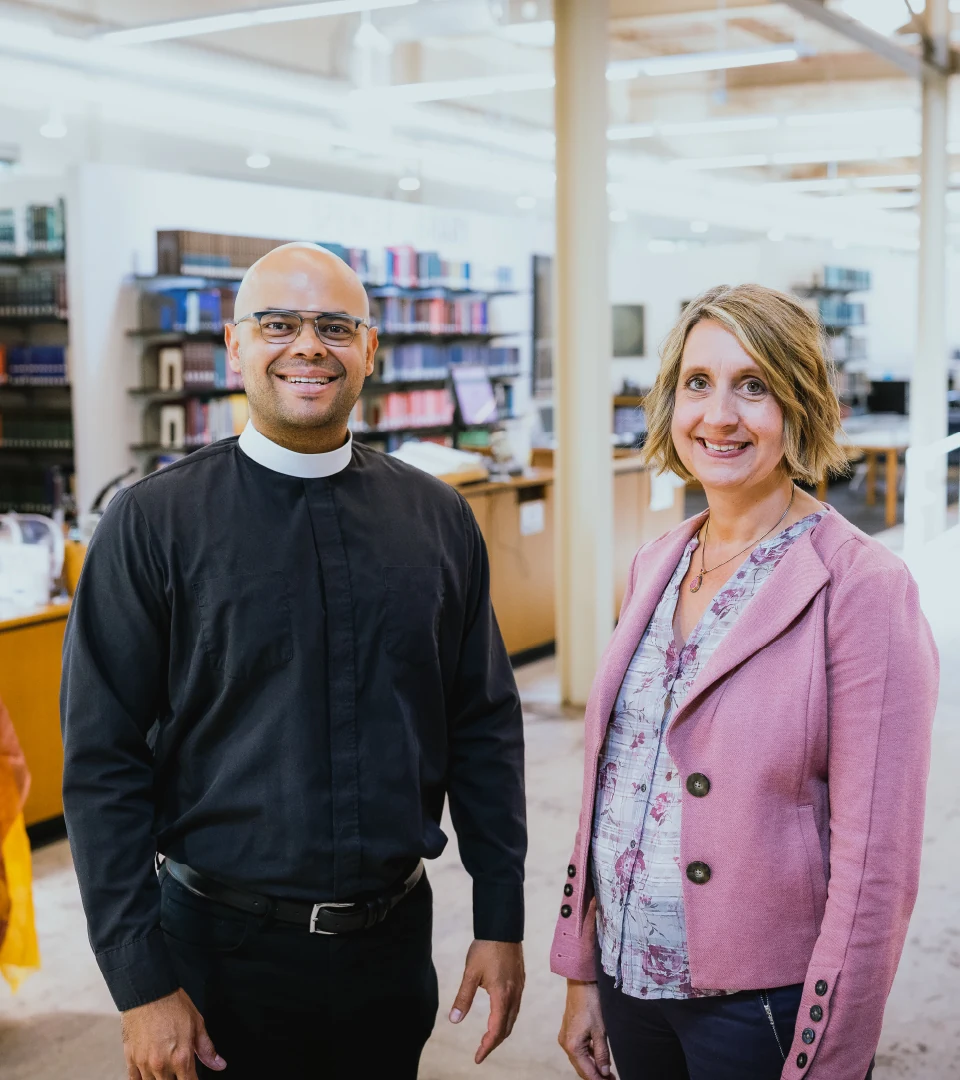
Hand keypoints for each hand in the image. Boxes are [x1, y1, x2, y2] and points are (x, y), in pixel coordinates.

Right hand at [121, 988, 225, 1079]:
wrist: (149, 992)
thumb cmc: (172, 1004)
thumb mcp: (197, 1024)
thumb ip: (207, 1049)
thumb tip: (218, 1064)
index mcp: (181, 1057)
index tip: (193, 1077)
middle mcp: (162, 1065)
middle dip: (177, 1079)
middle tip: (179, 1071)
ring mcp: (144, 1064)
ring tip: (166, 1072)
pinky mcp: (131, 1059)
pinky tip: (148, 1076)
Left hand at [448, 939, 524, 1063]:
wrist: (503, 927)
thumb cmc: (485, 948)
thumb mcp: (470, 973)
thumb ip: (463, 998)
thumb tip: (454, 1020)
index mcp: (502, 995)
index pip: (496, 1030)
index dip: (487, 1047)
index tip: (477, 1058)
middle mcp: (514, 995)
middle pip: (507, 1028)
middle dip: (494, 1042)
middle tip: (480, 1051)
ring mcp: (520, 988)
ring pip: (513, 1018)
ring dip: (501, 1031)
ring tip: (488, 1038)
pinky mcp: (520, 981)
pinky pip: (516, 1007)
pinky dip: (507, 1018)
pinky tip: (499, 1016)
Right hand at [558, 980, 613, 1079]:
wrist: (581, 981)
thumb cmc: (591, 1003)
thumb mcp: (601, 1030)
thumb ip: (602, 1053)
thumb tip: (603, 1071)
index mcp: (572, 1046)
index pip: (586, 1072)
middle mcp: (565, 1043)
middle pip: (581, 1067)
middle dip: (595, 1075)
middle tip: (611, 1079)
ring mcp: (565, 1036)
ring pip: (579, 1059)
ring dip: (592, 1066)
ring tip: (607, 1072)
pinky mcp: (568, 1030)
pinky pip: (578, 1049)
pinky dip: (588, 1055)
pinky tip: (599, 1057)